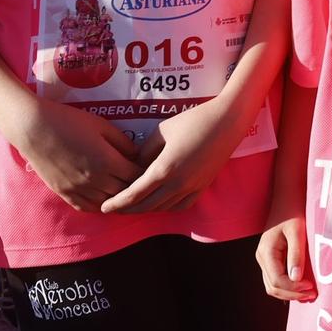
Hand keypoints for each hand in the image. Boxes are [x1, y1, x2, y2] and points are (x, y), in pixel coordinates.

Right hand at [8, 99, 139, 211]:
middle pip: (124, 192)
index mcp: (107, 162)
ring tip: (124, 190)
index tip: (149, 168)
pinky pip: (87, 207)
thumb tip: (137, 155)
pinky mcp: (64, 193)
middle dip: (134, 187)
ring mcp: (78, 189)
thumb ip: (122, 142)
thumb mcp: (102, 126)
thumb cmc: (70, 121)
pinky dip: (99, 205)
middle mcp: (95, 180)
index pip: (136, 176)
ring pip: (107, 203)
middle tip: (140, 181)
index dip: (145, 173)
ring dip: (118, 198)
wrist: (35, 128)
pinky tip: (104, 198)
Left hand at [101, 96, 245, 214]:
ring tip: (134, 205)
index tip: (104, 207)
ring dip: (146, 209)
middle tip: (114, 209)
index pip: (134, 193)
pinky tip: (160, 202)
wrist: (227, 121)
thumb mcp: (162, 131)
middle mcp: (178, 183)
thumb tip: (133, 167)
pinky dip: (167, 207)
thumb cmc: (192, 120)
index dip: (117, 202)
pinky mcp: (203, 186)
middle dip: (128, 210)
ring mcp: (192, 187)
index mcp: (164, 168)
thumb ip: (144, 152)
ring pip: (163, 208)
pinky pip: (181, 205)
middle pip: (146, 206)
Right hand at [257, 216, 317, 301]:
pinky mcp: (270, 259)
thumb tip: (296, 279)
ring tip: (309, 293)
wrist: (286, 200)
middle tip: (313, 293)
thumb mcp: (297, 232)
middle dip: (292, 294)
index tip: (311, 287)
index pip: (277, 280)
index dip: (294, 288)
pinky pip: (276, 278)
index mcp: (266, 251)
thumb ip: (296, 254)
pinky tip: (302, 286)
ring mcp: (264, 259)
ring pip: (272, 286)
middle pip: (273, 287)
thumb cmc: (293, 213)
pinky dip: (287, 286)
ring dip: (290, 293)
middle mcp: (261, 257)